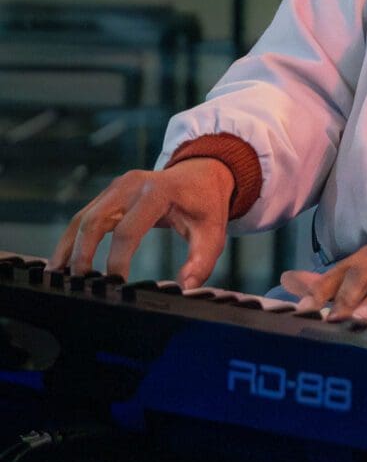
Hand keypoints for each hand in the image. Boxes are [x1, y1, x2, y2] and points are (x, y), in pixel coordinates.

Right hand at [48, 158, 233, 287]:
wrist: (203, 173)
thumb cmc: (206, 204)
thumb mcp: (213, 232)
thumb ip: (201, 261)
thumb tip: (184, 287)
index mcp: (157, 192)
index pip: (128, 231)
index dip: (118, 261)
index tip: (116, 286)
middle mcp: (132, 185)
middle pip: (95, 220)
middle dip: (83, 254)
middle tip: (80, 285)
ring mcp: (118, 186)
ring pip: (83, 217)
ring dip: (69, 247)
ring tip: (58, 277)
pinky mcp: (111, 193)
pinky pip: (85, 215)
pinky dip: (72, 239)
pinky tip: (62, 261)